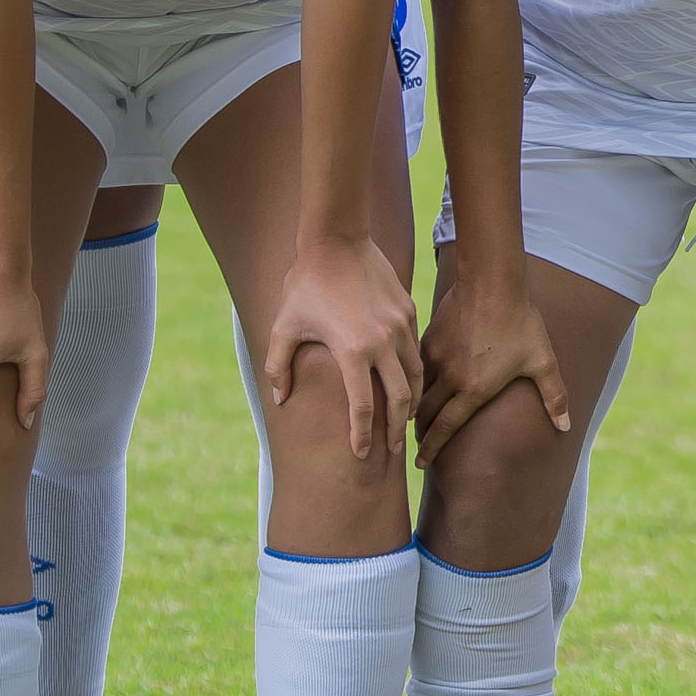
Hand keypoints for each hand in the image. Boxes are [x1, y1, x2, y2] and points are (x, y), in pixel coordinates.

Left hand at [255, 233, 422, 461]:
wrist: (337, 239)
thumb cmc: (305, 284)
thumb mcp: (284, 326)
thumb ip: (279, 366)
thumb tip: (281, 399)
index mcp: (351, 351)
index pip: (361, 407)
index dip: (361, 435)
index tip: (360, 455)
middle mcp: (382, 342)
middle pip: (400, 399)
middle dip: (397, 430)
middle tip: (394, 452)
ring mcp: (400, 326)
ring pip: (415, 375)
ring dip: (411, 402)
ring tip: (406, 420)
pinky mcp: (408, 311)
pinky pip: (415, 349)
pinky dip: (413, 371)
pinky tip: (406, 381)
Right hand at [415, 265, 570, 468]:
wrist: (492, 282)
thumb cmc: (521, 323)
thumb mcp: (543, 362)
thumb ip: (554, 397)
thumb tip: (565, 427)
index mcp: (474, 390)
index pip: (445, 428)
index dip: (431, 449)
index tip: (419, 464)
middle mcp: (449, 378)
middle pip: (424, 414)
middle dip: (418, 433)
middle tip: (415, 446)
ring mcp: (436, 357)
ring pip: (418, 390)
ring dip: (415, 407)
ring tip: (413, 417)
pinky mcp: (429, 338)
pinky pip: (419, 365)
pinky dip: (416, 378)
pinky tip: (417, 381)